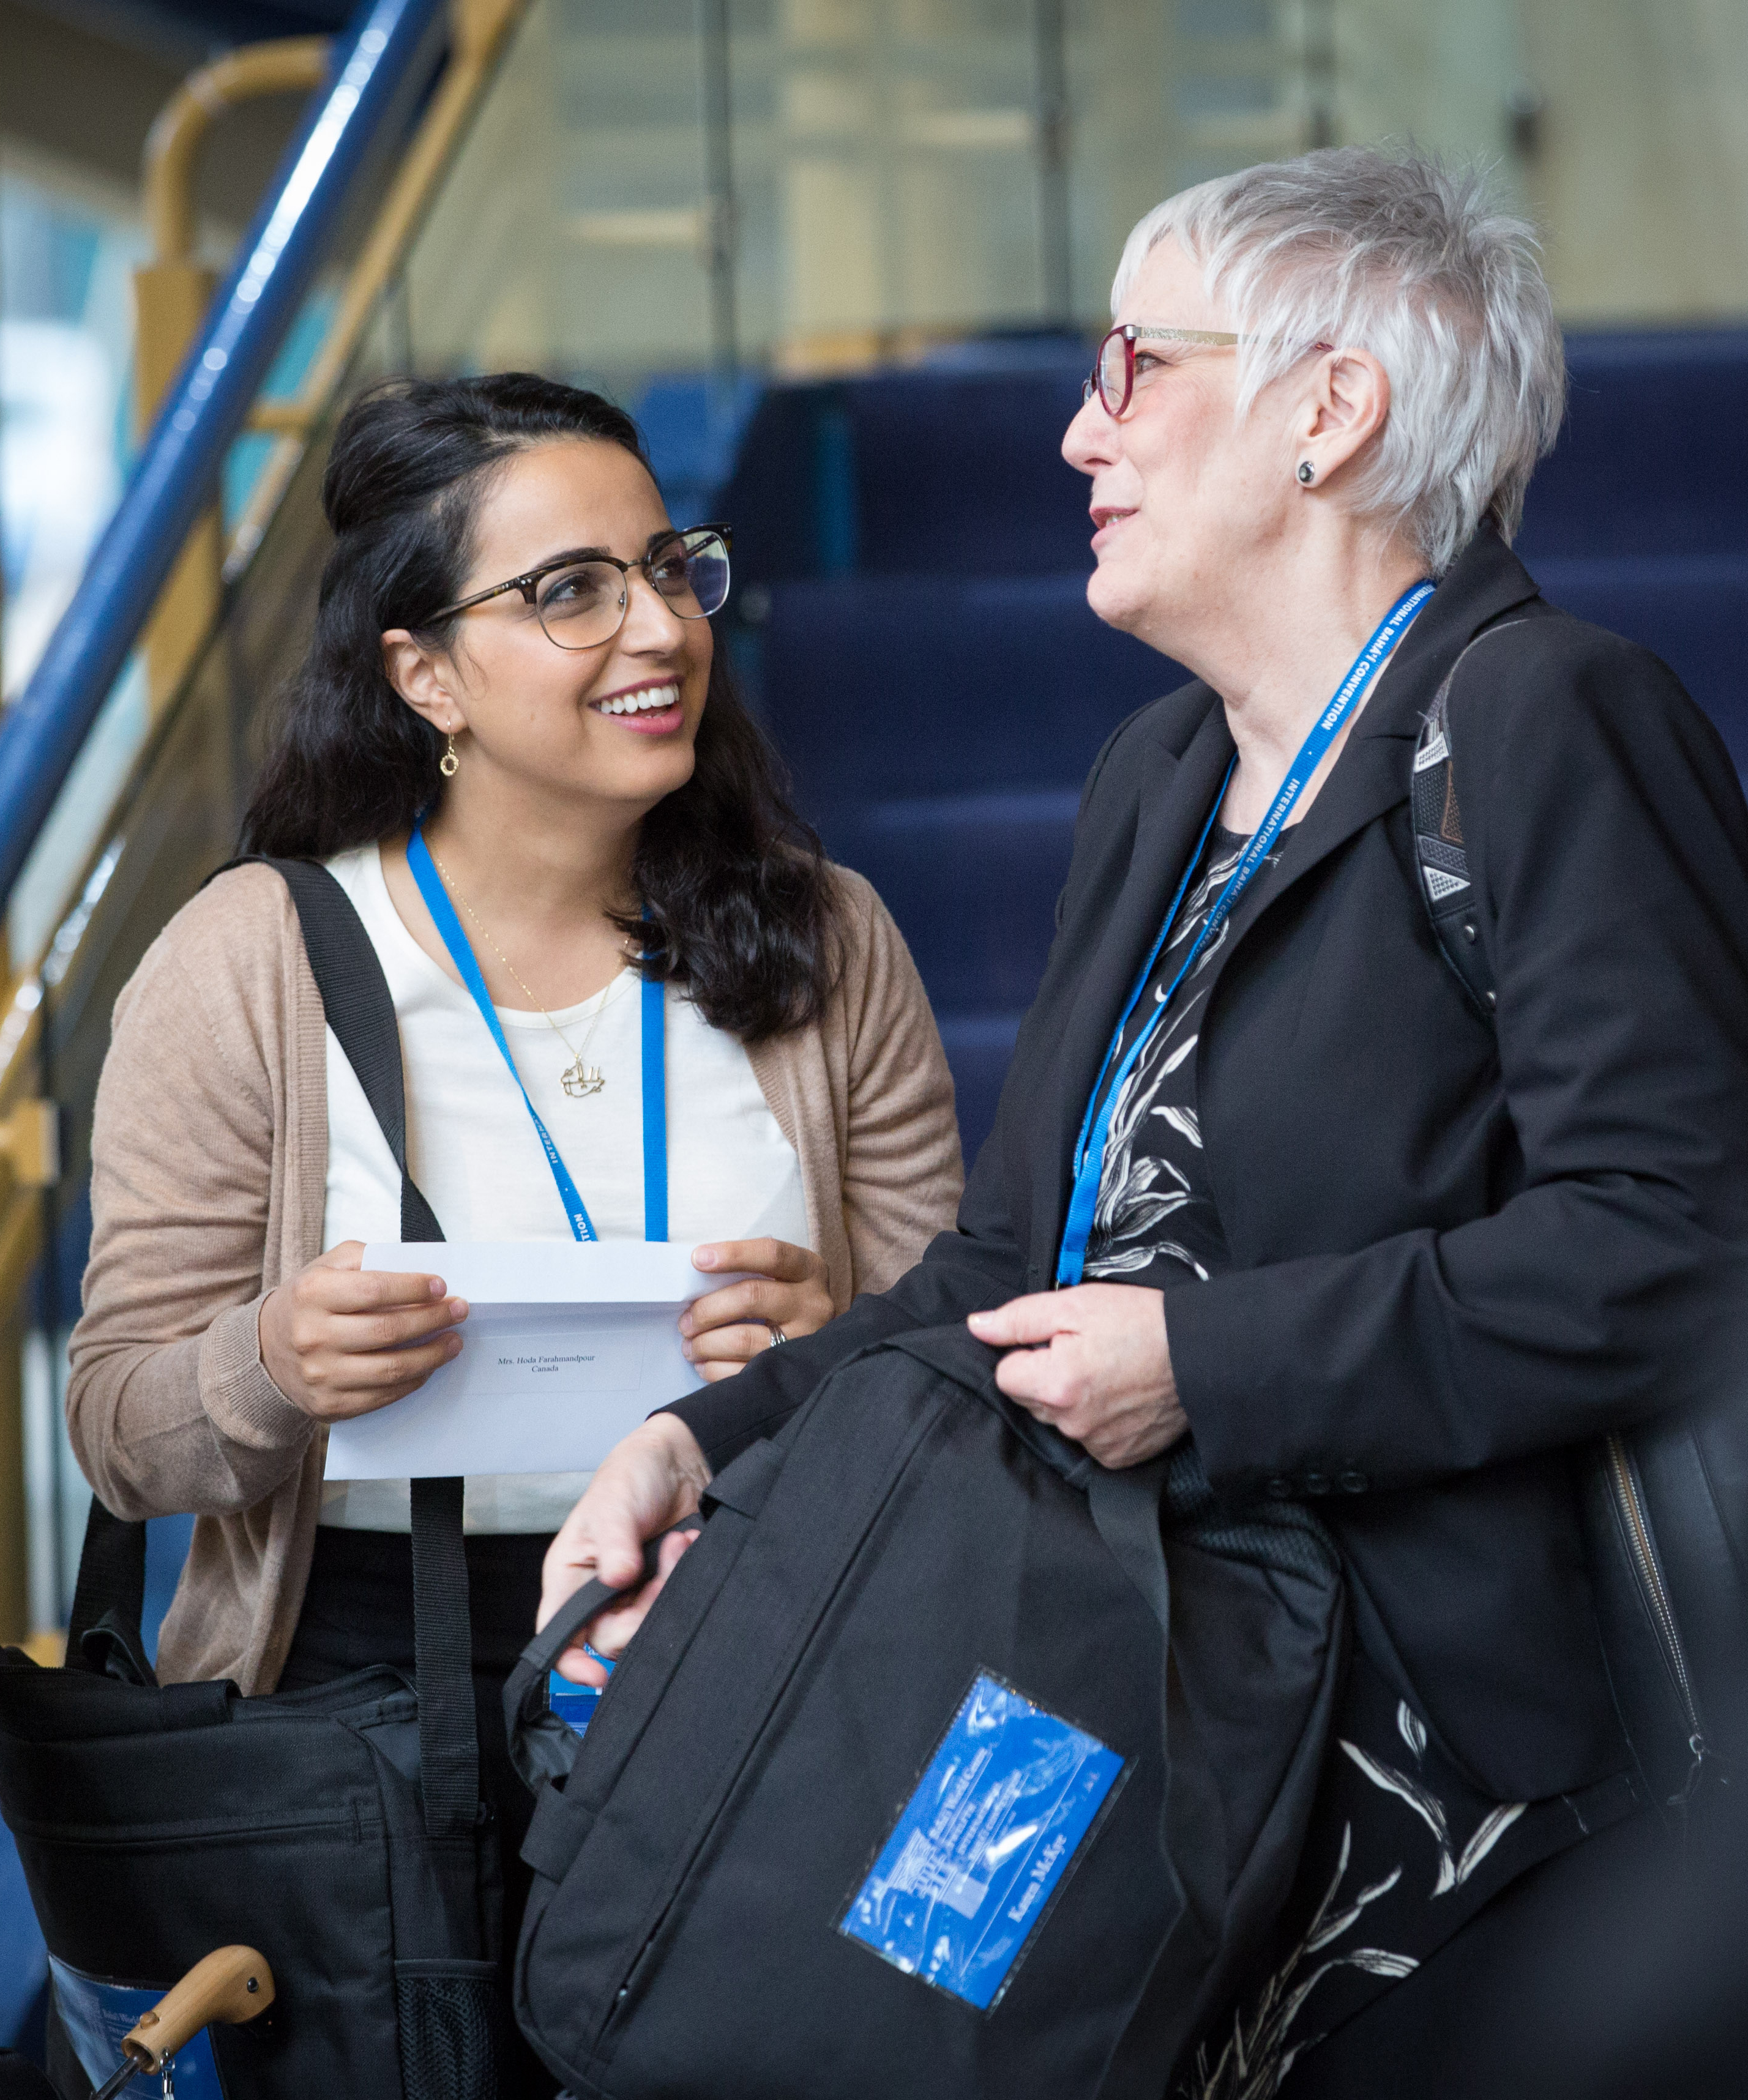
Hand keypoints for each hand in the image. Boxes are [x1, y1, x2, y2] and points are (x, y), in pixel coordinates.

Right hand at [257, 1241, 467, 1420]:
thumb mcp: (326, 1267)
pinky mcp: (329, 1405)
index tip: (441, 1286)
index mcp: (312, 1294)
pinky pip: (382, 1396)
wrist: (265, 1351)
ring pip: (391, 1369)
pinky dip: (412, 1381)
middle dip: (432, 1319)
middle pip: (388, 1331)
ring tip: (454, 1341)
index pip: (374, 1289)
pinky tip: (428, 1366)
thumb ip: (366, 1259)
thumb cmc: (308, 1302)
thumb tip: (415, 1265)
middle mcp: (313, 1336)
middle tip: (459, 1310)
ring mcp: (321, 1375)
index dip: (413, 1288)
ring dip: (432, 1355)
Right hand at [539, 1414, 712, 1685]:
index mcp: (571, 1576)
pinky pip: (677, 1612)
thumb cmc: (630, 1477)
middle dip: (645, 1608)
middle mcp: (599, 1594)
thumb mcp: (613, 1504)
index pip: (559, 1634)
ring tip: (678, 1545)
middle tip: (664, 1565)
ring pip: (649, 1627)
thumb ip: (614, 1541)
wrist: (679, 1463)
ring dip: (669, 1590)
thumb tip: (618, 1578)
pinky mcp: (665, 1592)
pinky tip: (688, 1547)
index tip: (594, 1678)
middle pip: (613, 1638)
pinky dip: (686, 1582)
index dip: (571, 1662)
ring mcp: (634, 1597)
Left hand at [679, 1238, 833, 1381]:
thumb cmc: (784, 1302)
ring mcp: (805, 1339)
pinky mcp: (791, 1371)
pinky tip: (704, 1363)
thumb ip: (747, 1272)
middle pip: (751, 1297)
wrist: (825, 1350)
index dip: (734, 1254)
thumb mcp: (780, 1278)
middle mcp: (812, 1303)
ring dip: (706, 1343)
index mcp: (808, 1270)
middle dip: (708, 1309)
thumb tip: (696, 1275)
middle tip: (686, 1321)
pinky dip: (714, 1368)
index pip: (771, 1254)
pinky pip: (743, 1371)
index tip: (699, 1259)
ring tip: (690, 1346)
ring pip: (743, 1339)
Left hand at [966, 1283, 1186, 1467]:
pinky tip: (1120, 1398)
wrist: (1201, 1355)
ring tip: (1107, 1373)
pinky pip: (1087, 1440)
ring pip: (1058, 1420)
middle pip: (1030, 1400)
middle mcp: (1071, 1423)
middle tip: (1085, 1353)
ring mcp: (1096, 1445)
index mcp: (1056, 1384)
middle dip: (1046, 1377)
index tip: (1058, 1343)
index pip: (1005, 1375)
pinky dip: (1097, 1421)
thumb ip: (1019, 1319)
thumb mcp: (1075, 1304)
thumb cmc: (1140, 1322)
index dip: (1028, 1354)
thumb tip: (976, 1327)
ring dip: (1070, 1400)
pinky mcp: (1118, 1458)